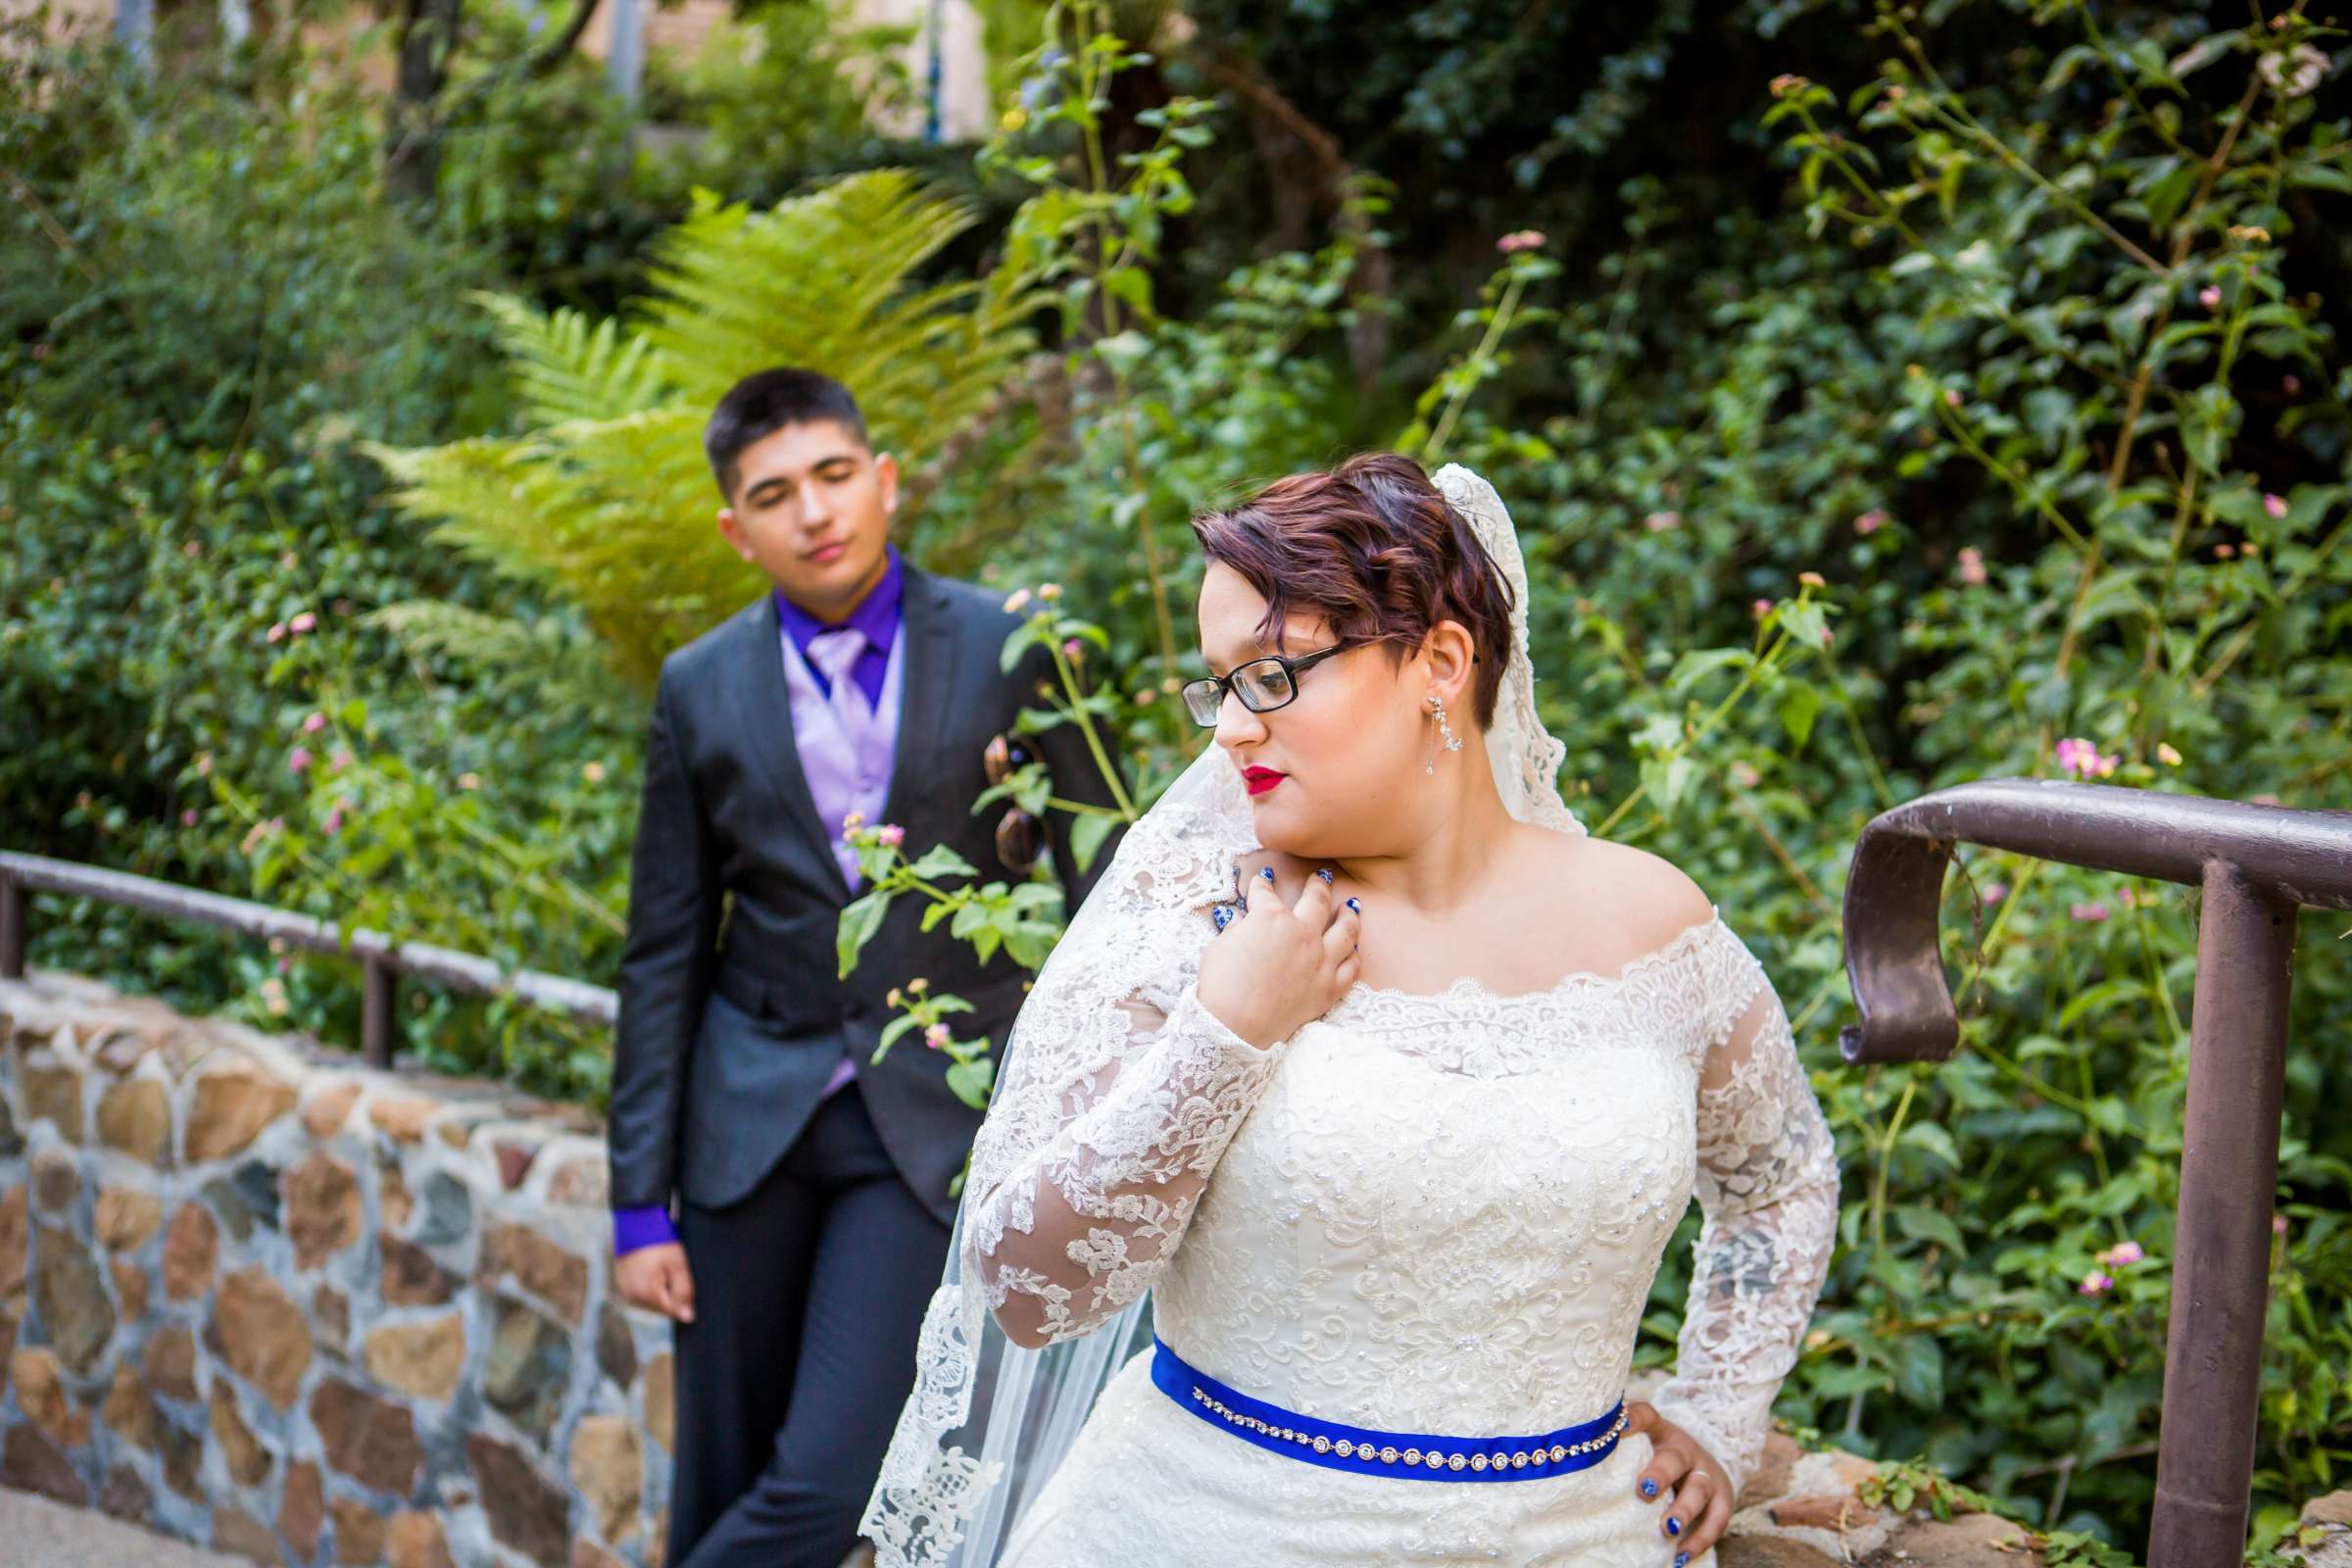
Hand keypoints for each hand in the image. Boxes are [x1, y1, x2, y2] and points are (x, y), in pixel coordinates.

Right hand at [615, 1241, 696, 1322]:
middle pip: (660, 1306)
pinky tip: (651, 1266)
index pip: (671, 1310)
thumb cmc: (659, 1241)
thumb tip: (688, 1317)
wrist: (636, 1221)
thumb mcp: (678, 1264)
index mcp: (646, 1293)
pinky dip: (648, 1284)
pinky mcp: (621, 1283)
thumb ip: (684, 1292)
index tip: (681, 1277)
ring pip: (650, 1300)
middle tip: (670, 1268)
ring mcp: (624, 1289)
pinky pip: (639, 1291)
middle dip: (669, 1291)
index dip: (682, 1297)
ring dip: (659, 1288)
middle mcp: (631, 1295)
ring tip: (659, 1265)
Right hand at [1197, 863, 1360, 1048]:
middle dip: (1317, 885)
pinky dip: (1353, 956)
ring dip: (1349, 914)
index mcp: (1271, 917)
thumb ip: (1236, 929)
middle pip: (1317, 900)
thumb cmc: (1220, 985)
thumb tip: (1240, 921)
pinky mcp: (1328, 988)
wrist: (1233, 1026)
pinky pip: (1350, 968)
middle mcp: (1302, 933)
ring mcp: (1320, 961)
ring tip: (1351, 908)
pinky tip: (1352, 951)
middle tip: (1319, 878)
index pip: (1266, 893)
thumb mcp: (1219, 946)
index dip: (1261, 885)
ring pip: (1346, 930)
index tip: (1263, 881)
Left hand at [1626, 1402, 1729, 1564]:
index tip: (1620, 1425)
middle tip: (1644, 1490)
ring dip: (1684, 1509)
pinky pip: (1716, 1521)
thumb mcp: (1642, 1444)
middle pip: (1676, 1458)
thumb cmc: (1658, 1456)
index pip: (1648, 1416)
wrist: (1702, 1463)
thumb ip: (1615, 1444)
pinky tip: (1680, 1556)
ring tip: (1666, 1528)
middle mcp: (1686, 1450)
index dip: (1635, 1419)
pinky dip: (1700, 1540)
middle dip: (1661, 1474)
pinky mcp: (1722, 1500)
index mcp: (1661, 1432)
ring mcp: (1706, 1474)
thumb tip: (1575, 1443)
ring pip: (1700, 1489)